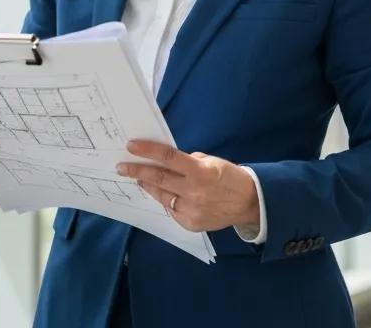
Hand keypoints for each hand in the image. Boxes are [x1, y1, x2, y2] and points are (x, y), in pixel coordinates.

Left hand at [117, 140, 259, 232]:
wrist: (249, 203)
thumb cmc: (229, 177)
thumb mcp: (211, 162)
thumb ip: (189, 162)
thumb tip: (167, 162)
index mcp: (200, 171)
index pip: (168, 158)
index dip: (147, 151)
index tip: (131, 146)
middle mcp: (193, 192)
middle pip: (158, 178)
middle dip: (137, 171)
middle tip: (122, 167)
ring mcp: (191, 210)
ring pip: (162, 196)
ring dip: (148, 187)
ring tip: (139, 180)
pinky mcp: (191, 224)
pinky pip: (173, 210)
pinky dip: (167, 201)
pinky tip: (165, 195)